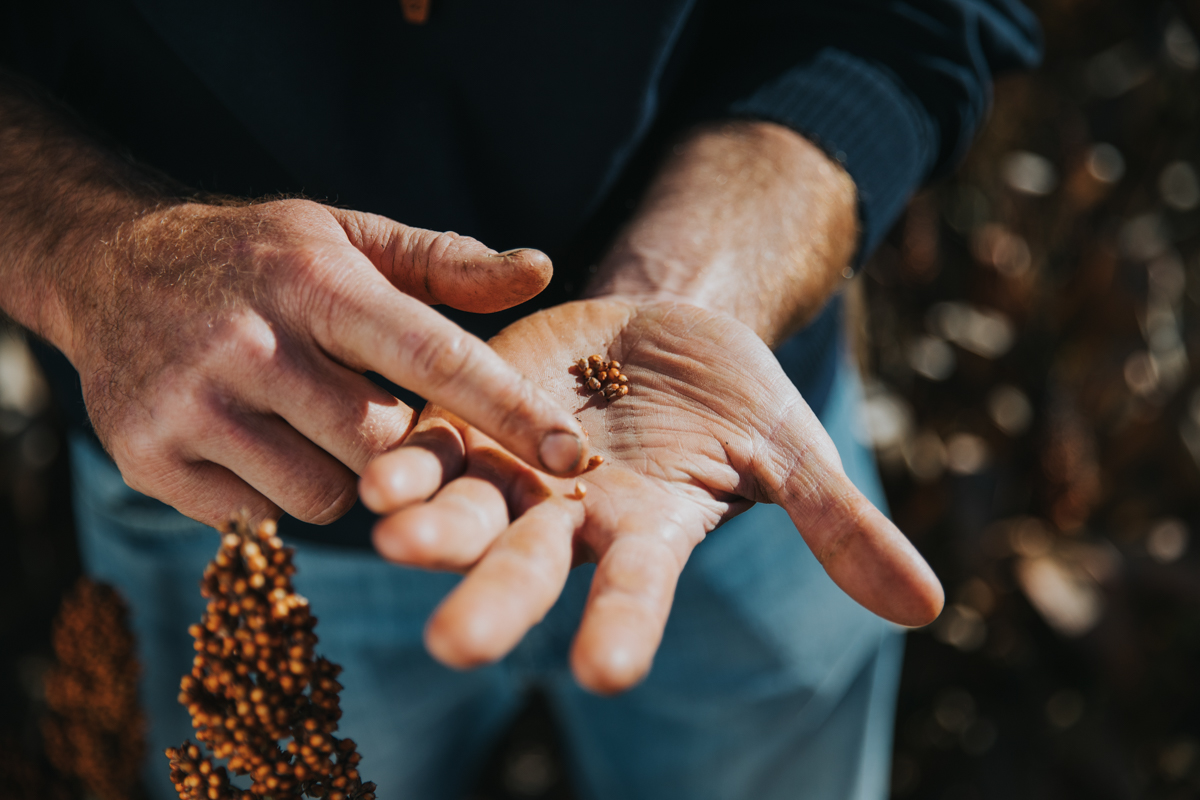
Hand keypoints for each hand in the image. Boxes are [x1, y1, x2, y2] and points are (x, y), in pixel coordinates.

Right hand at [62, 199, 588, 525]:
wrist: (109, 266)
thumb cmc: (258, 258)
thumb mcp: (346, 237)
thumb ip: (446, 261)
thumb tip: (541, 272)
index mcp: (313, 280)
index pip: (434, 356)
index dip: (509, 409)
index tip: (573, 454)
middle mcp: (248, 342)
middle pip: (382, 445)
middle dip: (395, 441)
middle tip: (361, 403)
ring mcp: (189, 405)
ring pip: (327, 495)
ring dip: (340, 474)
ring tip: (303, 419)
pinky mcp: (146, 459)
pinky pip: (262, 518)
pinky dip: (278, 493)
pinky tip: (254, 441)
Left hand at [361, 299, 943, 693]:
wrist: (663, 330)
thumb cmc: (731, 400)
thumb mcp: (791, 454)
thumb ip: (841, 527)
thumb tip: (928, 608)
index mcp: (646, 531)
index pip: (637, 591)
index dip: (623, 627)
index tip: (606, 672)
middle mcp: (569, 515)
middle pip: (529, 567)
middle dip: (493, 602)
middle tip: (453, 645)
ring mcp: (514, 467)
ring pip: (466, 508)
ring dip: (431, 526)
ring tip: (395, 537)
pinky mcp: (474, 412)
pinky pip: (432, 441)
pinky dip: (407, 455)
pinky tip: (375, 466)